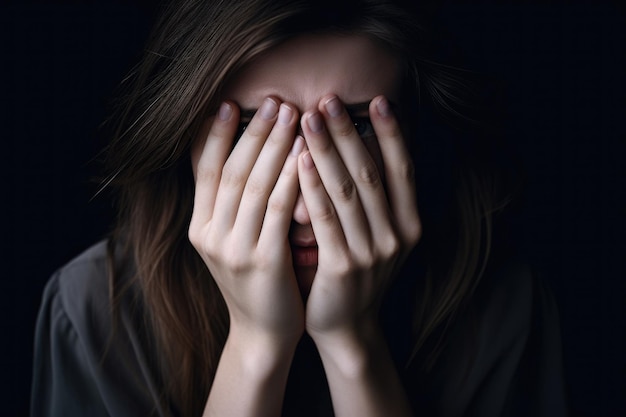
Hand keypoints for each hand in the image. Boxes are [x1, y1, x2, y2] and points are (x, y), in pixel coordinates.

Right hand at [189, 97, 305, 346]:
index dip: (216, 136)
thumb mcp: (231, 241)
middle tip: (273, 100)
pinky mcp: (263, 261)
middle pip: (232, 172)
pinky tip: (304, 155)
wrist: (263, 333)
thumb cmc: (255, 281)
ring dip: (273, 147)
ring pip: (254, 186)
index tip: (230, 104)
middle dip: (253, 132)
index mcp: (199, 228)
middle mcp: (210, 236)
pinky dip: (291, 179)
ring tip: (291, 115)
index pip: (204, 171)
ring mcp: (234, 250)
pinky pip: (278, 210)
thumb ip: (231, 204)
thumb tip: (237, 153)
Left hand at [298, 95, 421, 341]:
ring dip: (328, 150)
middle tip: (329, 99)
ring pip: (348, 190)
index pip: (403, 169)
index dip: (392, 133)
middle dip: (349, 133)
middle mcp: (397, 236)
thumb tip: (355, 144)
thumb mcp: (375, 235)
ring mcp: (372, 252)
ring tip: (310, 117)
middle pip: (371, 173)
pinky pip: (325, 217)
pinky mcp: (344, 267)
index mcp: (409, 224)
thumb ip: (372, 199)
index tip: (379, 100)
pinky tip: (299, 159)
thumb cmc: (354, 272)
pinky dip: (313, 186)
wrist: (346, 325)